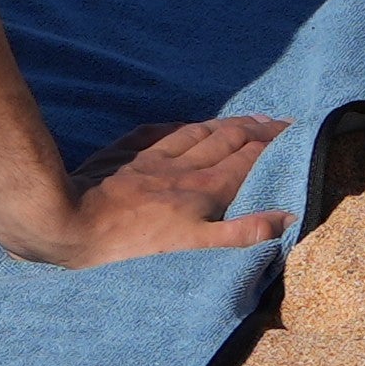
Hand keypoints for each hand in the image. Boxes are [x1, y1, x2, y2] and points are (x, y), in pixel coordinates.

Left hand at [37, 114, 288, 265]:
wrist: (68, 220)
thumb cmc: (131, 240)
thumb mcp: (193, 245)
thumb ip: (241, 232)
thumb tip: (287, 216)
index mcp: (205, 188)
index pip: (250, 159)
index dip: (275, 145)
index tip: (296, 133)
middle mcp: (183, 167)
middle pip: (228, 139)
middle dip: (256, 129)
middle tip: (279, 122)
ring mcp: (151, 158)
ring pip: (197, 132)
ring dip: (224, 124)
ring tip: (245, 120)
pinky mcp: (122, 154)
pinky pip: (158, 133)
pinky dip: (179, 127)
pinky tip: (184, 125)